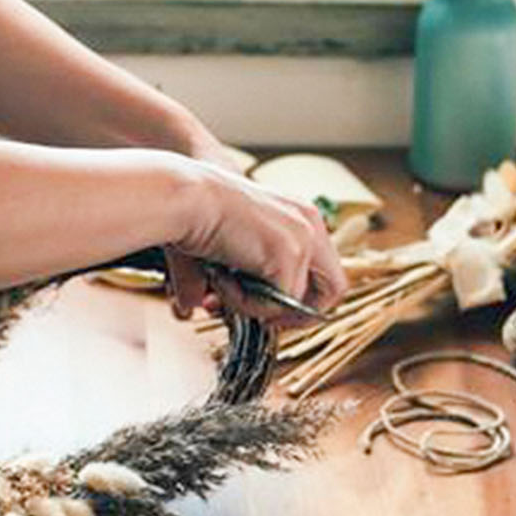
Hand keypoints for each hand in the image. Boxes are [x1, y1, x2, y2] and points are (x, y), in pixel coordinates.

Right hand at [163, 159, 346, 327]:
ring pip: (296, 303)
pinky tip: (219, 279)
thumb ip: (228, 278)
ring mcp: (304, 238)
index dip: (296, 298)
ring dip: (255, 306)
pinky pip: (275, 304)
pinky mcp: (290, 255)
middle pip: (333, 290)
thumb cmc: (191, 215)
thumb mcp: (224, 249)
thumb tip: (198, 308)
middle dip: (296, 314)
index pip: (322, 271)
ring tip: (220, 285)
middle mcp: (310, 223)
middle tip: (260, 317)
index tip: (260, 306)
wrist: (182, 198)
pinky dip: (243, 302)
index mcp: (300, 215)